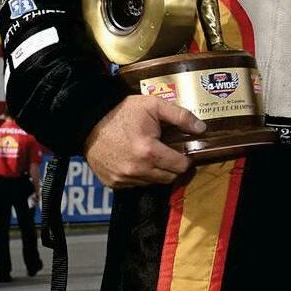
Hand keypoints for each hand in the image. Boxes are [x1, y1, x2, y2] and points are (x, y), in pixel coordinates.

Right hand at [84, 94, 204, 190]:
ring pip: (153, 183)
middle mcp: (138, 170)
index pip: (180, 167)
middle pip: (169, 178)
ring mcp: (125, 180)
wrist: (88, 121)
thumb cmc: (122, 111)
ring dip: (156, 172)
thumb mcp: (152, 105)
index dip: (185, 158)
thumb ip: (179, 116)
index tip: (182, 151)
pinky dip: (140, 176)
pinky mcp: (115, 184)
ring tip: (151, 155)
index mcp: (149, 152)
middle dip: (172, 166)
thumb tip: (202, 128)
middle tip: (168, 152)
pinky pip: (136, 185)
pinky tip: (135, 161)